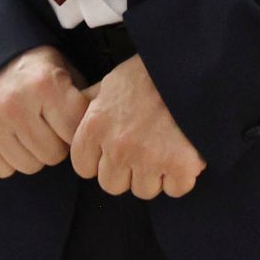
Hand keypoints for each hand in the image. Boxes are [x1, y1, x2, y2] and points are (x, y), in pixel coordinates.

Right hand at [0, 45, 90, 178]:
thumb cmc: (35, 71)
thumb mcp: (64, 72)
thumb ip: (85, 100)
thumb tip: (104, 131)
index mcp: (45, 85)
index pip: (75, 135)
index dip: (74, 130)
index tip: (66, 119)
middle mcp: (15, 103)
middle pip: (53, 155)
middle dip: (55, 143)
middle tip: (46, 125)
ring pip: (29, 166)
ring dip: (32, 153)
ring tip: (27, 130)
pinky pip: (2, 170)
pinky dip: (7, 160)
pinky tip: (7, 138)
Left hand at [69, 55, 205, 199]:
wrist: (192, 68)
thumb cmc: (149, 75)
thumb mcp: (110, 85)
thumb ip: (90, 109)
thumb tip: (67, 120)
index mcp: (96, 126)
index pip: (83, 167)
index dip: (99, 160)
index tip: (113, 149)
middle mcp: (119, 146)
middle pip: (111, 185)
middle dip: (125, 171)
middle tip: (142, 148)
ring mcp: (149, 159)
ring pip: (143, 190)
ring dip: (154, 175)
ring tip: (164, 145)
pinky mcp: (180, 167)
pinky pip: (174, 190)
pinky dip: (181, 176)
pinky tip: (182, 152)